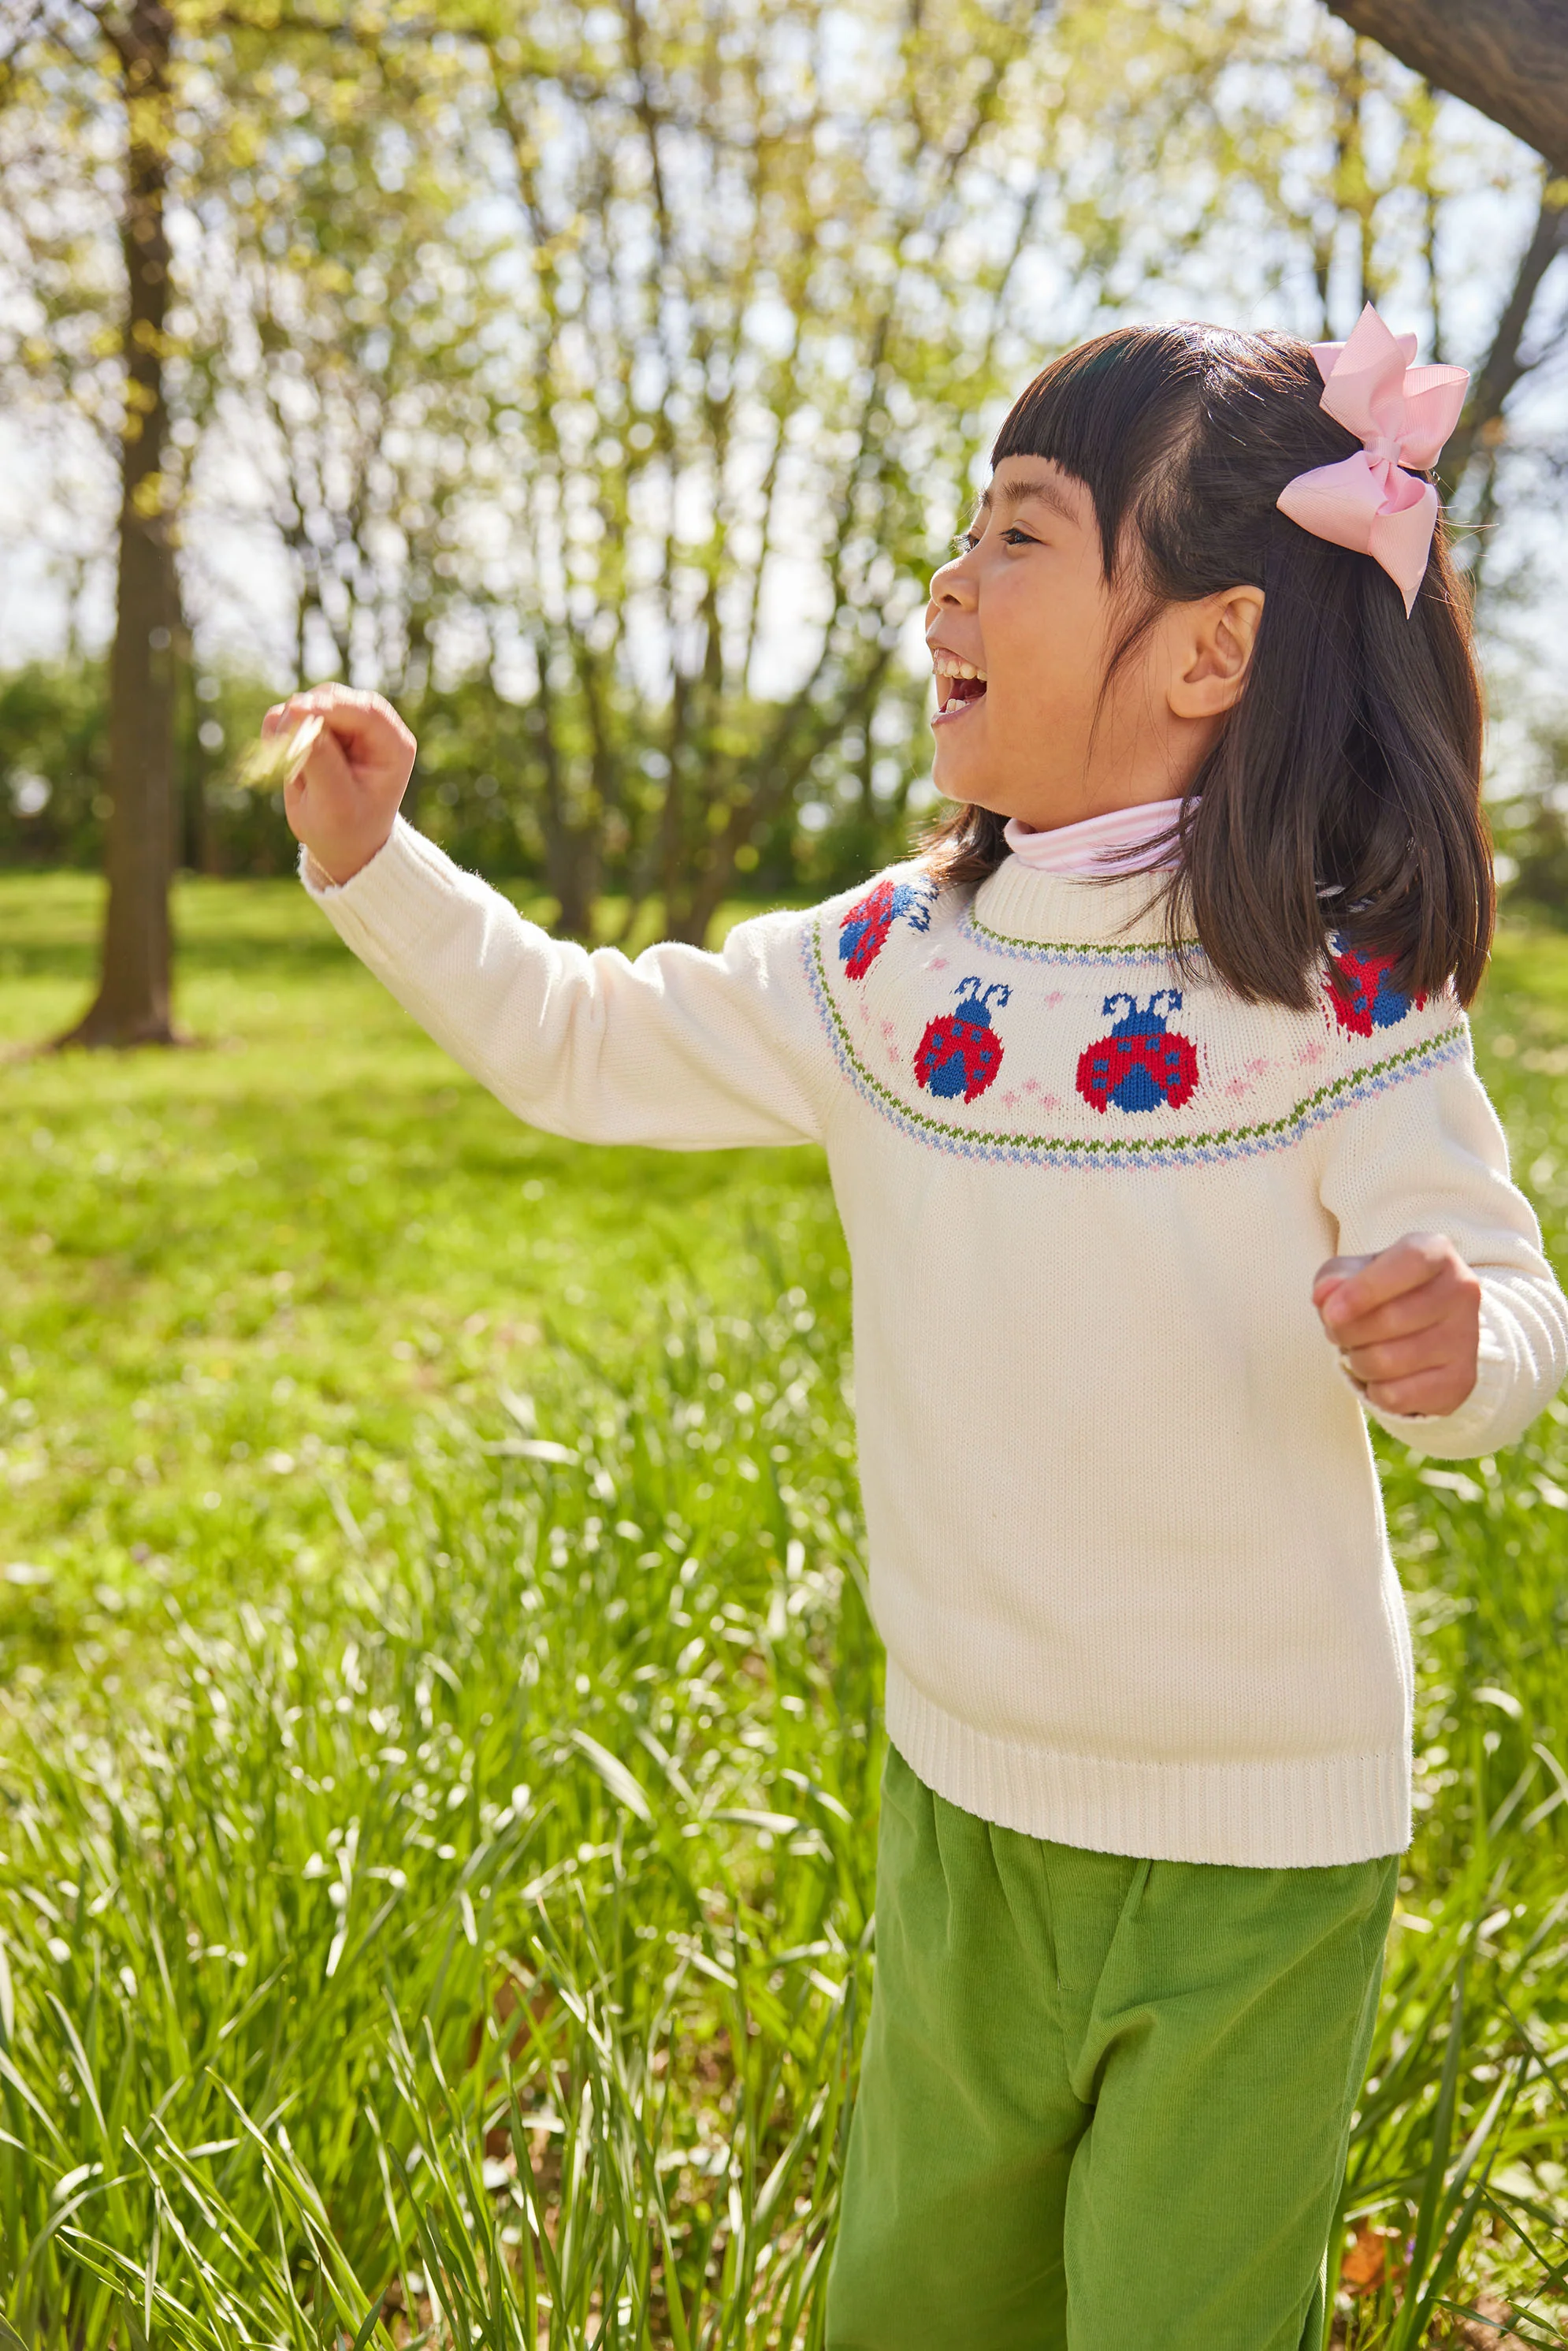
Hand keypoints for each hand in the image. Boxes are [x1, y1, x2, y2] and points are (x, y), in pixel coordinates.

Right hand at [267, 683, 416, 885]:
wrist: (340, 846)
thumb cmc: (346, 831)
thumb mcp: (336, 805)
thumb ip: (321, 761)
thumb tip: (301, 719)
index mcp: (392, 745)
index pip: (366, 710)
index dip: (330, 706)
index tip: (297, 711)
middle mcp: (370, 727)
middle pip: (331, 697)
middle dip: (302, 718)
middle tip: (283, 753)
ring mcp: (342, 723)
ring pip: (306, 702)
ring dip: (287, 731)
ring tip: (293, 774)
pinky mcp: (315, 727)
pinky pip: (287, 714)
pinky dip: (276, 734)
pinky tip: (283, 764)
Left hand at [1313, 1234, 1480, 1418]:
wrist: (1427, 1329)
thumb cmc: (1382, 1291)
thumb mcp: (1353, 1273)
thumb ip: (1334, 1278)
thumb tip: (1324, 1296)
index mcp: (1436, 1253)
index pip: (1409, 1263)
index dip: (1365, 1289)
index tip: (1330, 1314)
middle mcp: (1461, 1290)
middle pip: (1389, 1319)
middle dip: (1345, 1331)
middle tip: (1338, 1330)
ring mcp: (1466, 1338)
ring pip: (1387, 1362)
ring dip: (1357, 1361)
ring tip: (1361, 1350)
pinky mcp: (1461, 1380)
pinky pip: (1396, 1396)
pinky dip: (1374, 1390)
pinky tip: (1383, 1376)